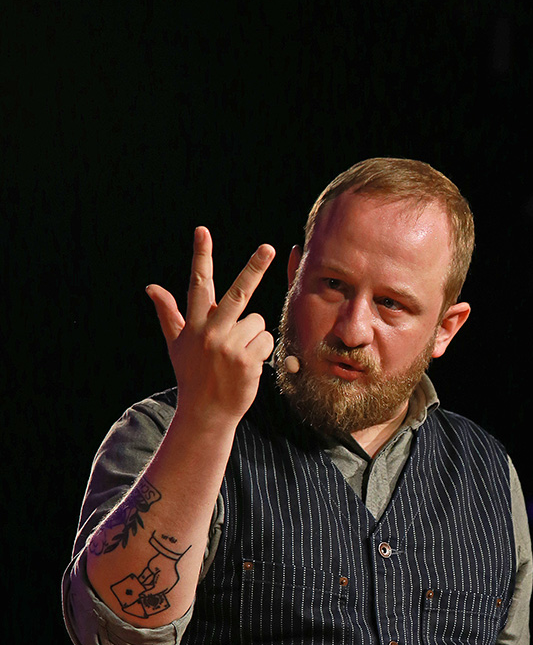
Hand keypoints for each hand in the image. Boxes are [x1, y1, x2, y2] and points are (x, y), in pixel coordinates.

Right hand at [146, 227, 275, 428]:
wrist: (206, 412)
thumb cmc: (192, 375)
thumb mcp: (176, 344)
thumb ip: (168, 313)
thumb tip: (151, 287)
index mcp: (194, 325)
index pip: (198, 284)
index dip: (201, 256)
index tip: (202, 231)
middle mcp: (211, 333)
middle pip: (238, 293)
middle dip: (254, 268)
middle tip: (268, 247)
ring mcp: (230, 348)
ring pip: (257, 322)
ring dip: (252, 335)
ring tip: (237, 355)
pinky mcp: (248, 362)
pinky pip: (266, 341)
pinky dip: (261, 350)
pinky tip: (247, 365)